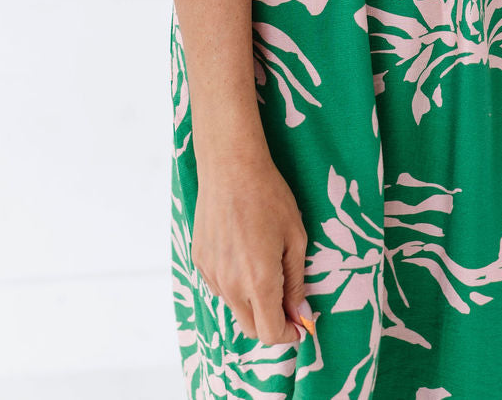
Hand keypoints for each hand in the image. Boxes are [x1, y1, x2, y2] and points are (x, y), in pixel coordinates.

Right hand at [191, 151, 314, 345]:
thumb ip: (296, 283)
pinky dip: (236, 284)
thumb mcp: (295, 238)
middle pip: (250, 328)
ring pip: (234, 308)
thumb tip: (300, 315)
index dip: (289, 334)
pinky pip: (220, 287)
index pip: (270, 333)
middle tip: (288, 302)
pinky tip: (245, 253)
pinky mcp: (200, 262)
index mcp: (258, 281)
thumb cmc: (269, 197)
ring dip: (253, 302)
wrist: (230, 167)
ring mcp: (211, 275)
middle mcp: (230, 286)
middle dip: (271, 323)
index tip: (301, 324)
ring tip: (266, 266)